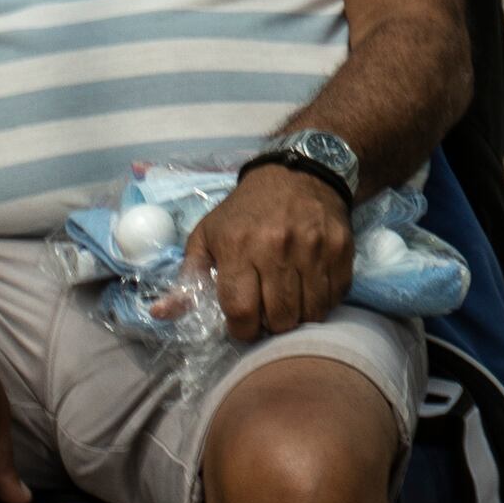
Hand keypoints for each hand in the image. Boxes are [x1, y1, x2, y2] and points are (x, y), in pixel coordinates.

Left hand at [190, 163, 352, 338]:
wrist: (300, 173)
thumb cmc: (245, 211)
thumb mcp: (207, 236)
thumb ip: (186, 278)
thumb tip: (161, 314)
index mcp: (238, 246)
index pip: (241, 311)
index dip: (241, 330)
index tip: (242, 324)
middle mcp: (277, 248)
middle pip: (279, 318)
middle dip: (270, 326)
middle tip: (266, 314)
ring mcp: (314, 248)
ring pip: (311, 313)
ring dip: (298, 317)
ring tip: (288, 304)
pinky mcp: (341, 249)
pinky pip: (335, 296)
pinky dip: (322, 301)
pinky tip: (310, 289)